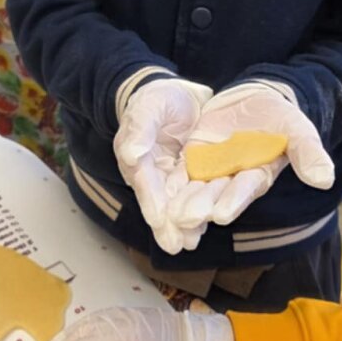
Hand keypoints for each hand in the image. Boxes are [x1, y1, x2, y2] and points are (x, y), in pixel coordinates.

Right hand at [113, 77, 212, 253]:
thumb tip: (131, 154)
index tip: (158, 219)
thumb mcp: (147, 108)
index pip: (145, 182)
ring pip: (179, 202)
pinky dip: (203, 208)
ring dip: (185, 223)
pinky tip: (210, 223)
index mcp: (137, 158)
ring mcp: (174, 176)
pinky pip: (198, 192)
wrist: (178, 94)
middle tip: (177, 246)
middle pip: (161, 201)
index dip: (151, 201)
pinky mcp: (194, 174)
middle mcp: (154, 173)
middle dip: (168, 224)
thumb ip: (139, 130)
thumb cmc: (155, 99)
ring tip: (191, 244)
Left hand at [164, 81, 334, 240]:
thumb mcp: (298, 129)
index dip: (234, 200)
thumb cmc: (281, 115)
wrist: (257, 98)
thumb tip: (325, 179)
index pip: (246, 189)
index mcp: (260, 174)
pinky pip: (181, 172)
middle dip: (202, 206)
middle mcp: (235, 178)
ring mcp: (214, 169)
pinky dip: (171, 185)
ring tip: (169, 216)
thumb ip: (308, 153)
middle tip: (186, 218)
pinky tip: (157, 195)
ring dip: (183, 203)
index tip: (222, 214)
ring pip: (196, 188)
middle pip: (217, 194)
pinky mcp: (196, 157)